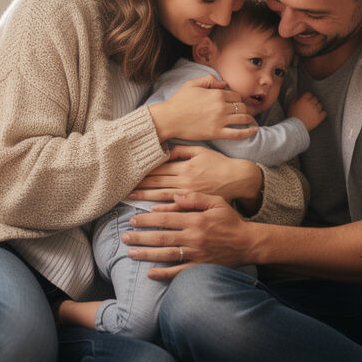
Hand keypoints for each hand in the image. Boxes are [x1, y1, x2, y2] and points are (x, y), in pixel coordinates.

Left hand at [123, 192, 252, 280]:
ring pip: (166, 254)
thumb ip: (195, 198)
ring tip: (130, 253)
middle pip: (161, 237)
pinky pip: (179, 272)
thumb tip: (174, 195)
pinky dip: (163, 273)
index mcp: (196, 220)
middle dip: (140, 237)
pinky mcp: (200, 267)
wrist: (248, 243)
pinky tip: (149, 274)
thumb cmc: (231, 221)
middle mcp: (194, 237)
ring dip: (146, 254)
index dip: (147, 219)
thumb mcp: (216, 202)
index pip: (165, 218)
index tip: (133, 219)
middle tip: (124, 236)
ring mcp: (196, 254)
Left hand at [128, 145, 261, 203]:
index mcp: (185, 168)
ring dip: (145, 201)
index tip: (129, 175)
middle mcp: (185, 183)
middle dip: (139, 188)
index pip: (158, 170)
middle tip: (122, 190)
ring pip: (162, 199)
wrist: (239, 180)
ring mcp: (190, 196)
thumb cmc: (220, 164)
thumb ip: (181, 151)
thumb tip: (163, 149)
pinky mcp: (196, 206)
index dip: (142, 173)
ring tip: (131, 203)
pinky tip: (152, 213)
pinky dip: (164, 212)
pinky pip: (177, 211)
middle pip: (157, 185)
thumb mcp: (202, 151)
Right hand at [148, 75, 256, 142]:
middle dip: (244, 108)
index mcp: (216, 94)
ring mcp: (220, 120)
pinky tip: (253, 130)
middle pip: (242, 106)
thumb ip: (209, 80)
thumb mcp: (192, 84)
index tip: (236, 103)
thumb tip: (224, 83)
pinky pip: (238, 133)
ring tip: (251, 121)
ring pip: (243, 118)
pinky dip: (248, 132)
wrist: (168, 119)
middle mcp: (221, 106)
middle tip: (244, 112)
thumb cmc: (178, 101)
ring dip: (249, 119)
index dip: (238, 99)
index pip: (236, 95)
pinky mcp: (217, 133)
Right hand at [287, 92, 326, 131]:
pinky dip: (322, 113)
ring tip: (314, 110)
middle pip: (315, 99)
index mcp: (304, 100)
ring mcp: (316, 110)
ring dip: (317, 107)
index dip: (307, 96)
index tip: (307, 98)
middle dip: (312, 101)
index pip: (308, 94)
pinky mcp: (319, 117)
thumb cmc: (293, 117)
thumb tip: (298, 97)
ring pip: (320, 105)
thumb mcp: (291, 106)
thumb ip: (295, 100)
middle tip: (310, 105)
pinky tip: (320, 114)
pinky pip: (324, 113)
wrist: (296, 126)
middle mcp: (311, 104)